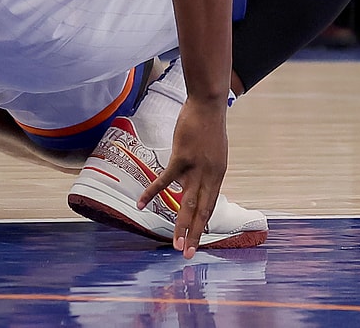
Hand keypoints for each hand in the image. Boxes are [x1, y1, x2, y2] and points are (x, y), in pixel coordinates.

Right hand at [138, 96, 227, 258]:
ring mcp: (196, 168)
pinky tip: (141, 204)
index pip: (211, 206)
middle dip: (195, 235)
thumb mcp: (214, 152)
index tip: (200, 241)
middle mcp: (210, 176)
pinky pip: (164, 181)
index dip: (204, 225)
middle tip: (188, 254)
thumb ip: (204, 171)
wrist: (208, 105)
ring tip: (175, 244)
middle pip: (202, 211)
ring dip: (180, 226)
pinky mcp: (181, 158)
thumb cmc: (208, 126)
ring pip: (187, 203)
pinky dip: (152, 193)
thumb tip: (190, 184)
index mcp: (218, 175)